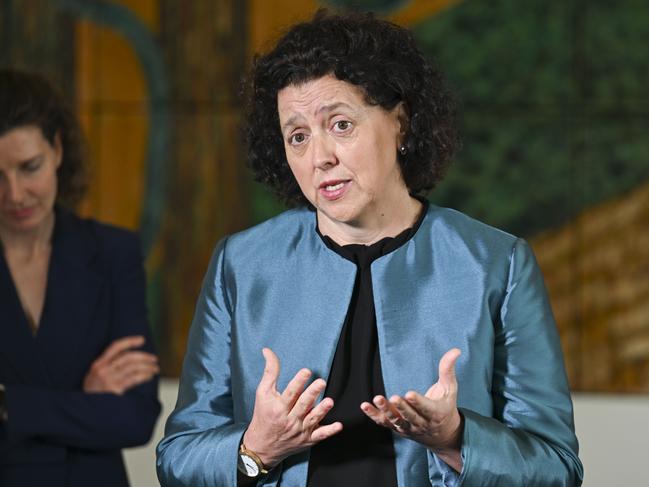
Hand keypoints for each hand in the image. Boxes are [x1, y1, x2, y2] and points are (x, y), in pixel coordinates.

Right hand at [83, 335, 158, 394]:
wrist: (85, 411)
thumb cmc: (92, 394)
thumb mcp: (94, 376)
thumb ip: (107, 366)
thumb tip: (129, 357)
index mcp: (98, 364)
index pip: (115, 347)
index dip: (129, 341)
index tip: (142, 340)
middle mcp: (103, 370)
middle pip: (128, 357)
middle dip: (144, 356)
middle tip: (154, 359)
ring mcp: (109, 379)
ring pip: (133, 367)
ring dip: (147, 366)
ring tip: (155, 368)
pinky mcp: (115, 389)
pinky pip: (134, 378)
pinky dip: (144, 375)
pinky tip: (149, 376)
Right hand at [243, 348, 342, 467]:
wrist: (261, 446)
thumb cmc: (263, 415)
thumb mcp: (263, 393)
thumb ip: (270, 372)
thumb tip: (267, 351)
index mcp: (278, 407)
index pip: (290, 393)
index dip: (298, 382)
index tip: (306, 371)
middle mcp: (289, 419)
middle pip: (302, 405)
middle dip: (312, 394)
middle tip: (321, 382)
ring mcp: (299, 431)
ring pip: (312, 420)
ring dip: (322, 411)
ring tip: (330, 401)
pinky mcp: (307, 440)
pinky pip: (319, 436)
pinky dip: (329, 431)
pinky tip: (338, 425)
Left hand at [361, 348, 463, 470]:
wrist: (442, 435)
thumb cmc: (446, 407)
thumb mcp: (450, 389)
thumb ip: (448, 370)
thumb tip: (456, 350)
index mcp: (436, 413)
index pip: (426, 408)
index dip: (418, 402)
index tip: (410, 394)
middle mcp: (421, 423)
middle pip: (410, 416)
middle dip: (402, 407)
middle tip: (395, 397)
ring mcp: (408, 427)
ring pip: (396, 420)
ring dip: (385, 410)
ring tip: (377, 399)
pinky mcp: (397, 428)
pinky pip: (384, 423)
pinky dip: (374, 415)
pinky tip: (365, 406)